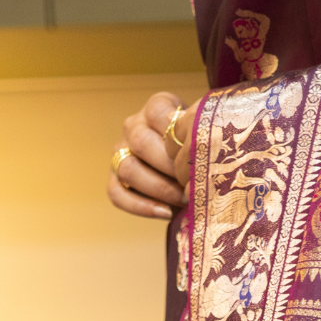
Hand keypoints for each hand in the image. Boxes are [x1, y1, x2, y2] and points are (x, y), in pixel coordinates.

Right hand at [107, 91, 199, 220]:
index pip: (158, 114)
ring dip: (158, 189)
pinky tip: (166, 213)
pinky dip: (141, 207)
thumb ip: (202, 137)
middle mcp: (134, 126)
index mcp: (156, 107)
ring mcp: (121, 151)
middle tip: (192, 184)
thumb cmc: (200, 149)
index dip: (177, 138)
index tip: (197, 158)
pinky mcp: (115, 178)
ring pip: (128, 169)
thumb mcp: (204, 135)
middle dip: (169, 168)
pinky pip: (117, 194)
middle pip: (141, 143)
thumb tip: (206, 154)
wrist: (191, 167)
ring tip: (183, 200)